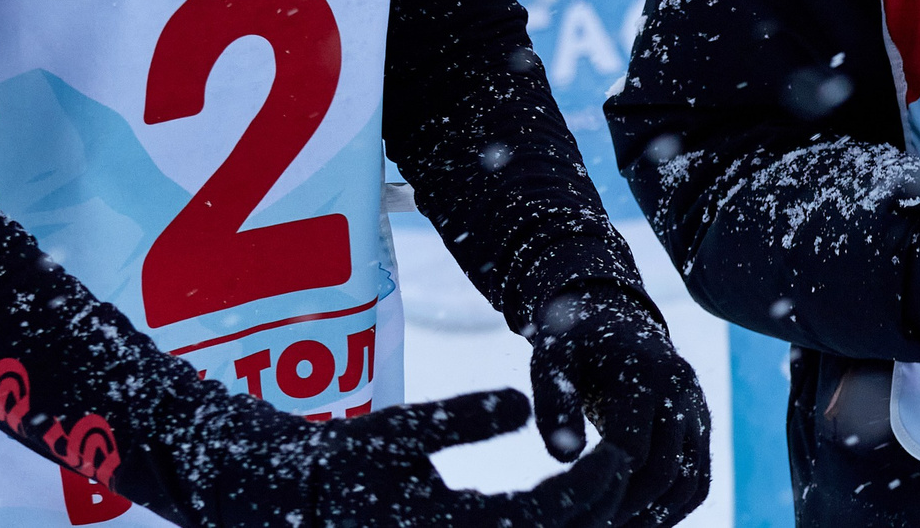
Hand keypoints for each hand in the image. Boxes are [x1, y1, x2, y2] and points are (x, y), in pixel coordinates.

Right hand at [317, 388, 630, 527]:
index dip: (587, 486)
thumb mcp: (403, 430)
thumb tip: (523, 403)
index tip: (614, 452)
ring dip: (583, 524)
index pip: (543, 516)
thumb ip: (464, 420)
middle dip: (598, 507)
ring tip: (608, 483)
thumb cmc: (345, 461)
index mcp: (450, 527)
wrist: (296, 504)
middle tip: (622, 462)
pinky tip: (574, 508)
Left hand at [531, 286, 709, 527]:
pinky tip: (641, 521)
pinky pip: (698, 478)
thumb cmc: (574, 342)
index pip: (634, 449)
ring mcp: (697, 408)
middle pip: (667, 472)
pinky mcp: (701, 424)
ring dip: (658, 518)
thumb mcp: (552, 361)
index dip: (605, 485)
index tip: (577, 504)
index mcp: (643, 372)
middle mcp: (681, 389)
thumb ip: (555, 404)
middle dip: (630, 509)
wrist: (614, 316)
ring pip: (692, 483)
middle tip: (596, 527)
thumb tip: (566, 459)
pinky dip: (675, 508)